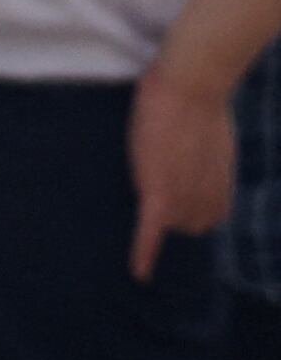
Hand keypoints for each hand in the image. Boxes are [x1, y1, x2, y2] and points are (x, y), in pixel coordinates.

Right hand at [131, 59, 235, 278]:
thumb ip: (203, 147)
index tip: (181, 193)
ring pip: (170, 224)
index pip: (211, 214)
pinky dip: (145, 254)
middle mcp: (208, 195)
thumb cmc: (199, 96)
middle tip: (157, 187)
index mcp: (221, 180)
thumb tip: (193, 143)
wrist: (192, 85)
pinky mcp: (159, 193)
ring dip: (159, 221)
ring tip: (146, 205)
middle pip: (190, 224)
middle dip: (176, 213)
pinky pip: (150, 231)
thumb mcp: (210, 128)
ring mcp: (184, 195)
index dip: (194, 207)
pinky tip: (139, 273)